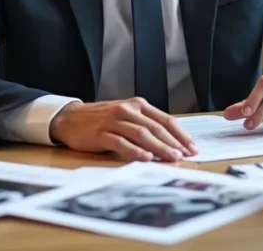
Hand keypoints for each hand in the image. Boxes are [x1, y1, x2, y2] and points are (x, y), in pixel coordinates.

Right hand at [49, 98, 198, 161]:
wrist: (70, 118)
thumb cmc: (101, 120)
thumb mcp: (126, 116)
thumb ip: (145, 125)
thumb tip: (172, 142)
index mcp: (137, 105)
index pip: (165, 120)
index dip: (180, 134)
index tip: (192, 147)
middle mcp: (127, 110)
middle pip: (156, 127)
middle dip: (173, 143)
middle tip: (185, 156)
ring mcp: (114, 121)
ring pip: (142, 134)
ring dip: (159, 147)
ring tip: (172, 158)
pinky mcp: (101, 133)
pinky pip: (121, 142)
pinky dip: (135, 150)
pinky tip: (145, 158)